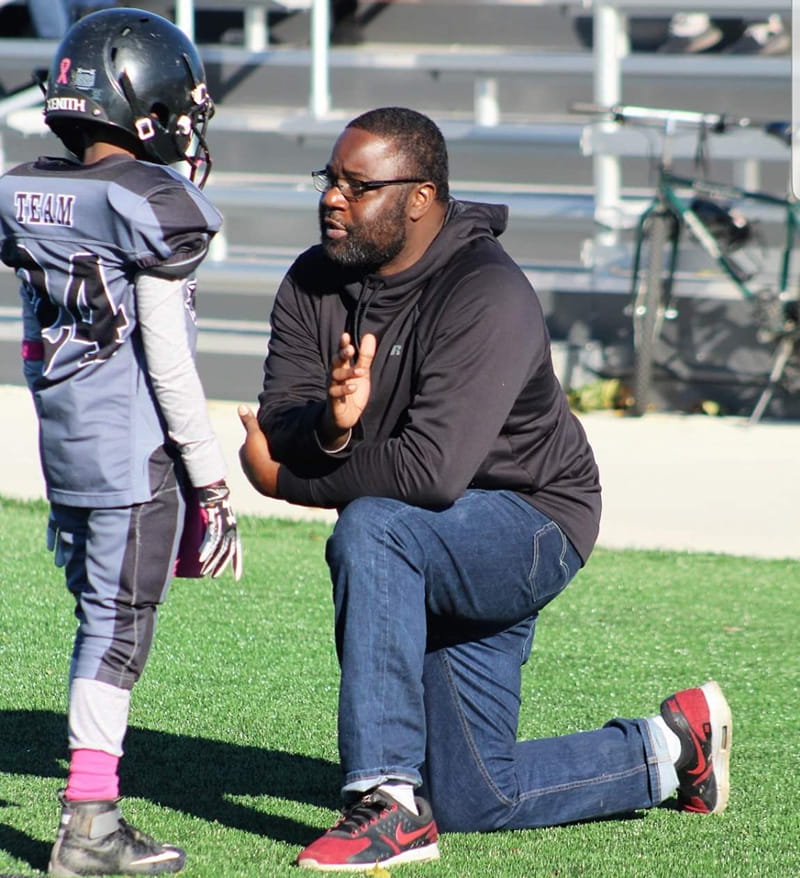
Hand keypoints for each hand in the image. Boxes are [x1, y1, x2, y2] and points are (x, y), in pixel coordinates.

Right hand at [197, 481, 242, 579]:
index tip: (237, 577)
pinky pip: (211, 537)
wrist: (212, 486)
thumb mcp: (216, 518)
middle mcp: (230, 527)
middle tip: (214, 577)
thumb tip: (204, 544)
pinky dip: (206, 548)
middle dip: (221, 565)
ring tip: (205, 571)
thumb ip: (214, 530)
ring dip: (211, 560)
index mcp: (233, 529)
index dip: (237, 563)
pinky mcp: (214, 520)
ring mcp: (223, 524)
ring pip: (219, 546)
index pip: (237, 549)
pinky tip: (201, 557)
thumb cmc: (213, 502)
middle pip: (228, 550)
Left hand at [238, 405, 279, 496]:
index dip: (256, 439)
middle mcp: (247, 468)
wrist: (271, 479)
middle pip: (255, 456)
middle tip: (273, 446)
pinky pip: (271, 475)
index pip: (248, 444)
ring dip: (269, 463)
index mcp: (244, 455)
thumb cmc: (261, 455)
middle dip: (261, 452)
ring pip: (263, 467)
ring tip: (280, 457)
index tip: (264, 435)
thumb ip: (249, 422)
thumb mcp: (255, 434)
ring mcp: (256, 478)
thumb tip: (240, 406)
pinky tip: (283, 468)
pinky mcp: (267, 486)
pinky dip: (275, 471)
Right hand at [318, 332, 376, 447]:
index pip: (341, 353)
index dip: (343, 344)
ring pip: (336, 376)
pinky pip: (335, 393)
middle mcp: (336, 375)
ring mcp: (333, 387)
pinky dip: (344, 389)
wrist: (346, 416)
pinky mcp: (333, 400)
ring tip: (360, 371)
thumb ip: (365, 356)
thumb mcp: (362, 374)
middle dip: (342, 355)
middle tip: (351, 349)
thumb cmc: (352, 392)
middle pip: (336, 362)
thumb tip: (370, 335)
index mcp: (343, 367)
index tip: (345, 335)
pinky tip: (353, 387)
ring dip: (348, 372)